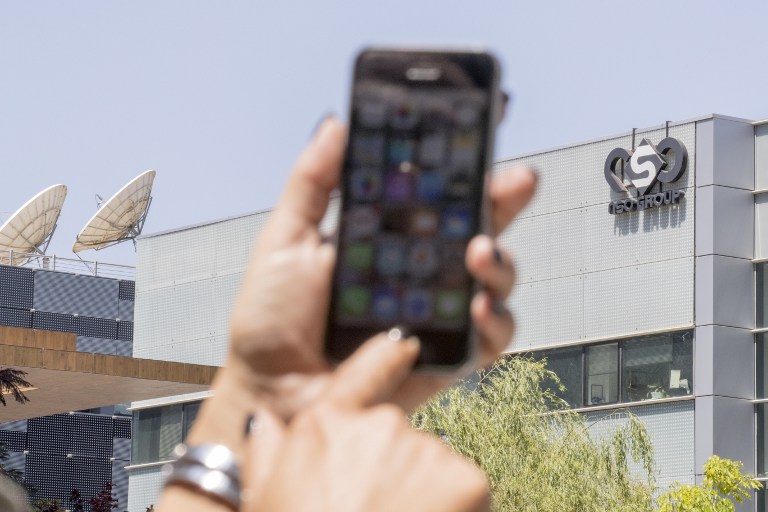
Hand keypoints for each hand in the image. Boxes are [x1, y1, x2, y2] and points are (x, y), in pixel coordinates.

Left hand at [226, 117, 536, 413]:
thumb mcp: (285, 240)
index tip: (484, 123)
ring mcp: (438, 312)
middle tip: (516, 180)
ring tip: (481, 253)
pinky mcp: (447, 356)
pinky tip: (477, 308)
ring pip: (494, 278)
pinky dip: (495, 320)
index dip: (463, 161)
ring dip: (502, 260)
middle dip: (504, 200)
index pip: (436, 192)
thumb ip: (313, 183)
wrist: (272, 393)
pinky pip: (490, 337)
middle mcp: (420, 271)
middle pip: (478, 227)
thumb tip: (336, 122)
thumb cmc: (271, 322)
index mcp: (387, 238)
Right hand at [243, 333, 490, 511]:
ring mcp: (425, 447)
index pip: (361, 374)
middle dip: (392, 466)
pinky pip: (465, 488)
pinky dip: (457, 507)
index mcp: (326, 425)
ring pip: (430, 463)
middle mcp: (379, 424)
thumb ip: (266, 454)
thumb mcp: (264, 500)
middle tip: (376, 508)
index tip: (405, 345)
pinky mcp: (466, 478)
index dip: (385, 357)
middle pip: (395, 435)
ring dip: (423, 489)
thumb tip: (263, 424)